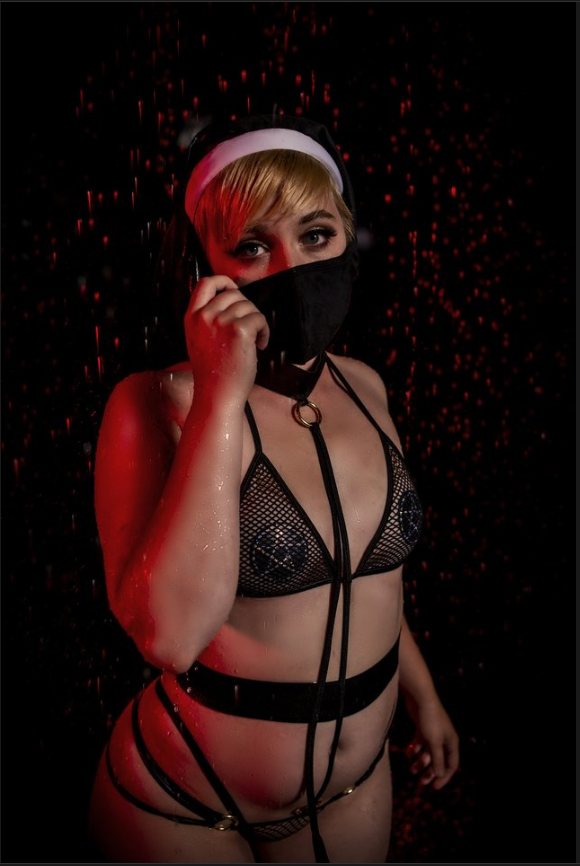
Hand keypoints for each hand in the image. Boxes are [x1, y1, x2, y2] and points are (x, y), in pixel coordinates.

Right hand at [184, 275, 269, 403]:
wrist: (218, 394)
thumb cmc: (213, 372)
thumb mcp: (199, 339)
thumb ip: (207, 318)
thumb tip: (230, 300)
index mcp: (192, 317)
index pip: (205, 283)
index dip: (224, 281)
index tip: (234, 291)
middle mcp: (204, 316)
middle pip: (233, 294)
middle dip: (246, 308)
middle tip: (249, 328)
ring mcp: (221, 322)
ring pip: (249, 306)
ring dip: (257, 321)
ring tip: (255, 341)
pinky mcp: (239, 330)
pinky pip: (259, 318)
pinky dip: (265, 331)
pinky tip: (260, 345)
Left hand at [402, 691, 459, 789]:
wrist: (420, 698)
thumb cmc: (430, 720)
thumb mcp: (434, 742)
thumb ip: (437, 759)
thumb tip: (441, 775)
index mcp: (451, 742)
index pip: (451, 765)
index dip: (444, 777)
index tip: (434, 787)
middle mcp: (444, 739)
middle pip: (438, 760)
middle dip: (430, 772)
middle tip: (420, 783)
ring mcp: (433, 733)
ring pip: (428, 753)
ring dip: (420, 762)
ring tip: (411, 770)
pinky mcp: (423, 727)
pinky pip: (420, 743)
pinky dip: (415, 749)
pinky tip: (408, 754)